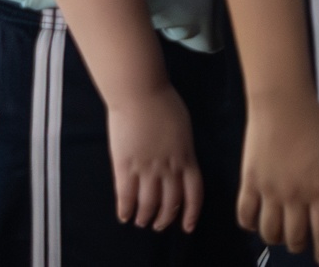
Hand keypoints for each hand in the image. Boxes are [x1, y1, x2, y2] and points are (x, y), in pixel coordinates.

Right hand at [107, 84, 203, 232]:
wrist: (140, 93)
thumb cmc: (163, 103)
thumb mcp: (183, 129)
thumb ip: (182, 149)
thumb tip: (180, 163)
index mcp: (186, 156)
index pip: (194, 192)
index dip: (192, 212)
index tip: (188, 225)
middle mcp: (169, 167)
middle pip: (171, 203)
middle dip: (166, 219)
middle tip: (159, 225)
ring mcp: (147, 167)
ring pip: (148, 204)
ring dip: (145, 217)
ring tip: (141, 221)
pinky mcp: (125, 165)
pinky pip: (126, 195)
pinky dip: (125, 209)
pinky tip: (124, 215)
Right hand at [240, 95, 318, 263]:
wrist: (282, 103)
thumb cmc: (315, 126)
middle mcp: (294, 195)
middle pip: (294, 237)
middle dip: (300, 246)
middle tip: (302, 241)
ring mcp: (269, 191)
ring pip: (269, 233)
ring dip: (277, 239)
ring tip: (281, 232)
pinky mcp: (249, 183)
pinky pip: (245, 216)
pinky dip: (250, 226)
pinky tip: (257, 222)